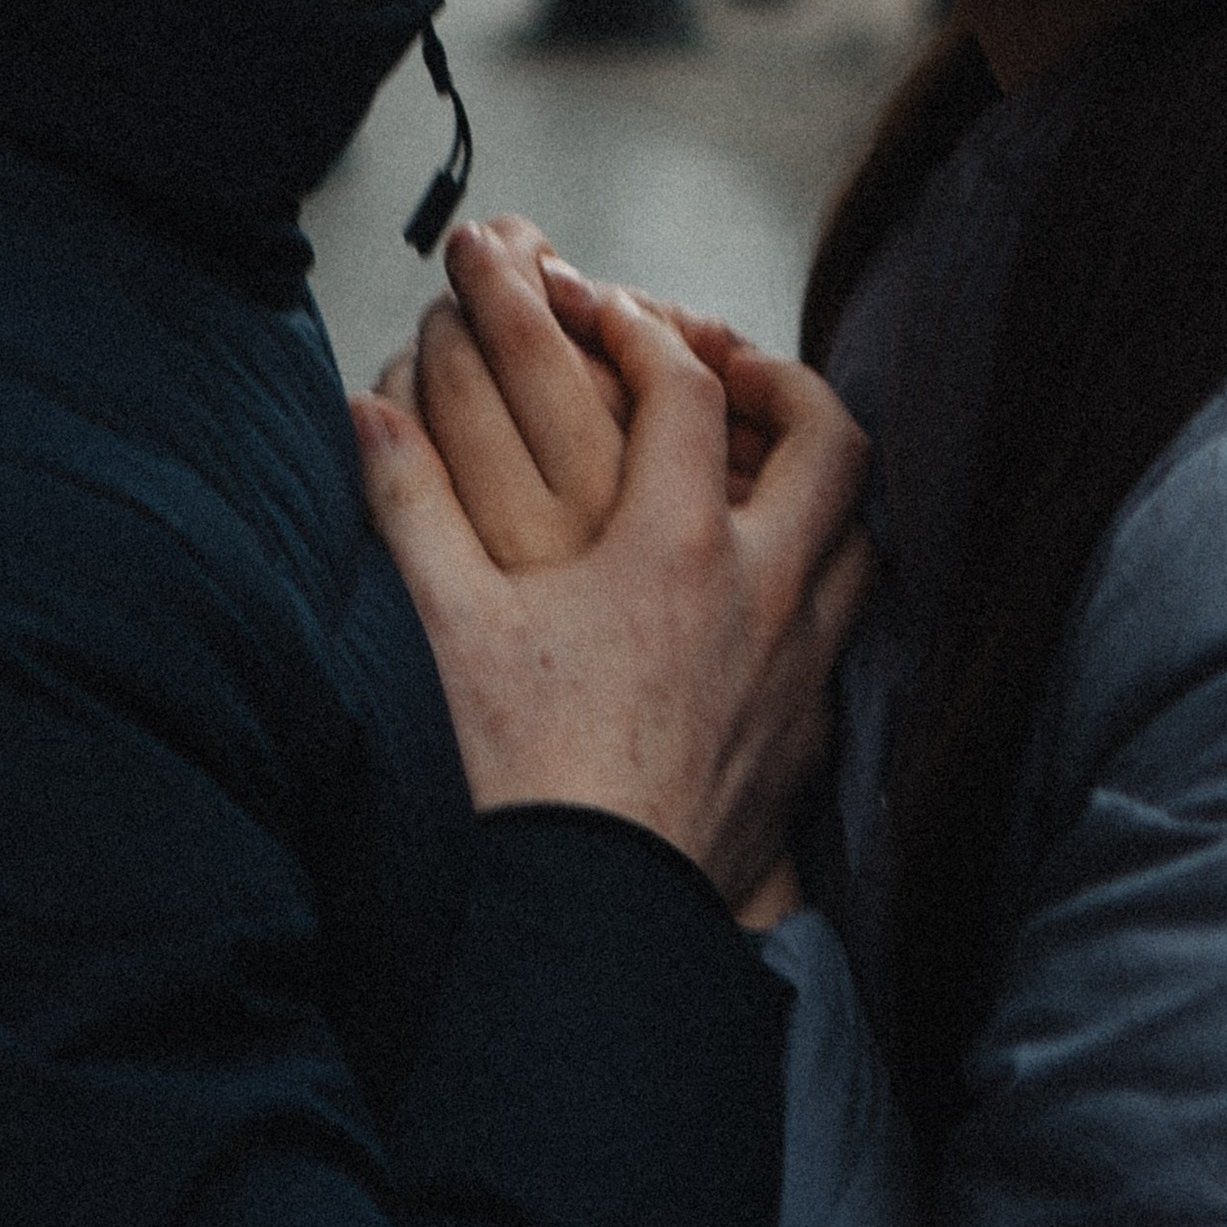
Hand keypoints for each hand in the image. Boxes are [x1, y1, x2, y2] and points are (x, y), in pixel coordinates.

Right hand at [353, 287, 871, 903]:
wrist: (596, 912)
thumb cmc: (522, 773)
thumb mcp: (448, 625)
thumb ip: (409, 503)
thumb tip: (367, 414)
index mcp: (677, 545)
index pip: (684, 387)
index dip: (642, 331)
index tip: (602, 313)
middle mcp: (763, 591)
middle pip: (828, 437)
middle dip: (783, 379)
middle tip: (727, 367)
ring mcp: (801, 664)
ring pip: (859, 535)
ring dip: (819, 487)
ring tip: (759, 474)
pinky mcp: (810, 734)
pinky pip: (845, 629)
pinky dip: (817, 586)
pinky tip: (762, 603)